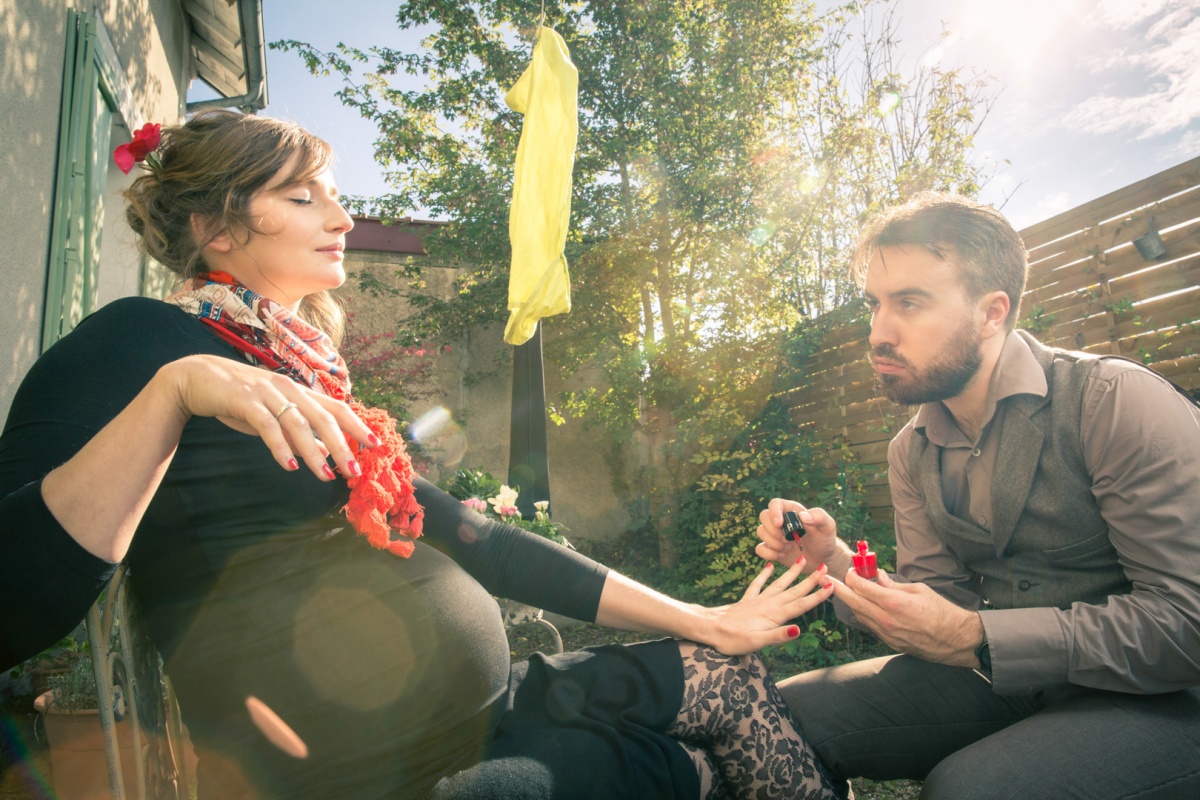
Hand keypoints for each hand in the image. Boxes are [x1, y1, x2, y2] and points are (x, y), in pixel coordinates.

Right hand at [163, 355, 377, 481]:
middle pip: (324, 417)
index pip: (336, 407)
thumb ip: (298, 434)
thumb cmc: (239, 399)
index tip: (376, 444)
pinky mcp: (245, 400)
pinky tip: (290, 465)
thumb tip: (324, 454)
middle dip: (343, 445)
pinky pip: (267, 425)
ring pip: (298, 423)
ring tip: (326, 476)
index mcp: (299, 392)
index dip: (357, 425)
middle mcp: (288, 389)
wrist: (196, 378)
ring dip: (314, 452)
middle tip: (355, 471)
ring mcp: (267, 393)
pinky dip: (280, 446)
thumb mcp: (273, 417)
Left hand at [703, 558, 834, 654]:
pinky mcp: (747, 601)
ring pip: (779, 584)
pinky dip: (764, 575)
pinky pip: (757, 584)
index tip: (832, 586)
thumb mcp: (757, 642)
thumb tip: (798, 629)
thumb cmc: (733, 639)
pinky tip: (768, 566)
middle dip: (810, 581)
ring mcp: (757, 601)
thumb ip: (778, 636)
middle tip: (824, 567)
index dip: (817, 596)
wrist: (709, 628)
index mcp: (774, 615)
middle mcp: (768, 605)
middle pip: (793, 591)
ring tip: (802, 560)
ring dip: (791, 573)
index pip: (800, 605)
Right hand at [755, 498, 842, 570]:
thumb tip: (803, 516)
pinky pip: (759, 549)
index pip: (775, 503)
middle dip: (773, 530)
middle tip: (788, 540)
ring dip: (773, 543)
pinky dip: (769, 554)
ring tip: (788, 548)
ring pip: (760, 532)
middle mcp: (780, 520)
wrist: (822, 559)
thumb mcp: (828, 527)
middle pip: (764, 516)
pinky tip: (782, 556)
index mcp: (792, 511)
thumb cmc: (825, 540)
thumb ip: (820, 517)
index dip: (774, 512)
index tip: (779, 524)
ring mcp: (774, 534)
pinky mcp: (771, 548)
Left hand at [826, 568, 982, 666]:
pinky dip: (864, 614)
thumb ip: (895, 585)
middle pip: (853, 602)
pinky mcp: (890, 643)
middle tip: (825, 579)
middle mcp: (886, 619)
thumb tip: (879, 577)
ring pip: (859, 615)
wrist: (957, 640)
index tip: (850, 571)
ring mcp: (887, 633)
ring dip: (851, 602)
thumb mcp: (919, 590)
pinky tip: (863, 607)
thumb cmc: (942, 611)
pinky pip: (870, 626)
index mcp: (893, 602)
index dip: (852, 577)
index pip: (861, 587)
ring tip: (845, 591)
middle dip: (837, 589)